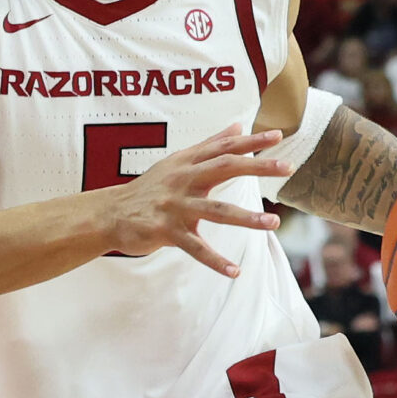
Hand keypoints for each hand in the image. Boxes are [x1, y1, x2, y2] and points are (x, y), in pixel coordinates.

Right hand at [103, 126, 292, 276]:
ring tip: (273, 223)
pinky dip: (215, 261)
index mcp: (187, 163)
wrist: (109, 214)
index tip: (279, 136)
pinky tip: (235, 271)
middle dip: (257, 167)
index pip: (224, 148)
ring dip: (246, 217)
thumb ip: (209, 146)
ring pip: (216, 210)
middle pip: (225, 168)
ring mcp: (174, 206)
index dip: (251, 141)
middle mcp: (183, 180)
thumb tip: (238, 127)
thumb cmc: (148, 189)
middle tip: (288, 167)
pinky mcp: (165, 231)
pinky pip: (195, 248)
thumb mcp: (177, 163)